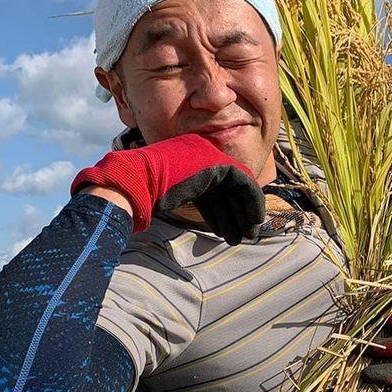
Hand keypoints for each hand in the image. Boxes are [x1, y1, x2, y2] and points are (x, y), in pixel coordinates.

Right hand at [71, 133, 264, 242]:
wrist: (137, 181)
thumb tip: (203, 215)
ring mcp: (208, 157)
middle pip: (226, 189)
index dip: (224, 209)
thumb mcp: (171, 194)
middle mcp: (201, 154)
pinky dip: (252, 201)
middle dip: (236, 214)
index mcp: (188, 159)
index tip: (228, 230)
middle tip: (244, 235)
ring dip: (243, 214)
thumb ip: (189, 198)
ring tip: (245, 237)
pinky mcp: (218, 164)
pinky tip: (254, 220)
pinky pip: (244, 183)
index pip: (213, 187)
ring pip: (237, 188)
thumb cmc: (144, 193)